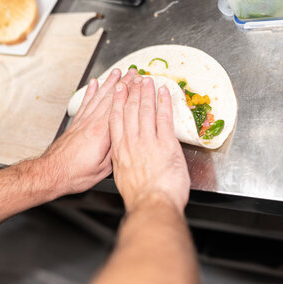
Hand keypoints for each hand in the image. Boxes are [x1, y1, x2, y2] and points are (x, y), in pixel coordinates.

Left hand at [40, 68, 134, 196]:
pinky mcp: (76, 124)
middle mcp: (92, 123)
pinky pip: (85, 103)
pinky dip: (90, 92)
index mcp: (102, 133)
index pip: (120, 108)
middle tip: (133, 72)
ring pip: (99, 97)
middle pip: (111, 98)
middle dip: (124, 83)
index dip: (131, 94)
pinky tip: (94, 84)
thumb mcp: (103, 169)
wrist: (51, 173)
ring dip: (109, 83)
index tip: (139, 84)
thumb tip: (127, 140)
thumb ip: (116, 152)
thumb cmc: (75, 173)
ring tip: (117, 72)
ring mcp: (83, 122)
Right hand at [109, 76, 189, 212]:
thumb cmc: (140, 198)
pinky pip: (164, 118)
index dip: (118, 102)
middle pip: (130, 111)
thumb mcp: (122, 178)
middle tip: (134, 78)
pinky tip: (164, 93)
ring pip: (146, 111)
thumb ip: (123, 163)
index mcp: (120, 151)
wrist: (152, 205)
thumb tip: (126, 159)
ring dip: (147, 93)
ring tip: (147, 80)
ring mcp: (149, 142)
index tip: (119, 90)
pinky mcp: (166, 144)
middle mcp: (132, 143)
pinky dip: (164, 104)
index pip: (116, 120)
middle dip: (132, 92)